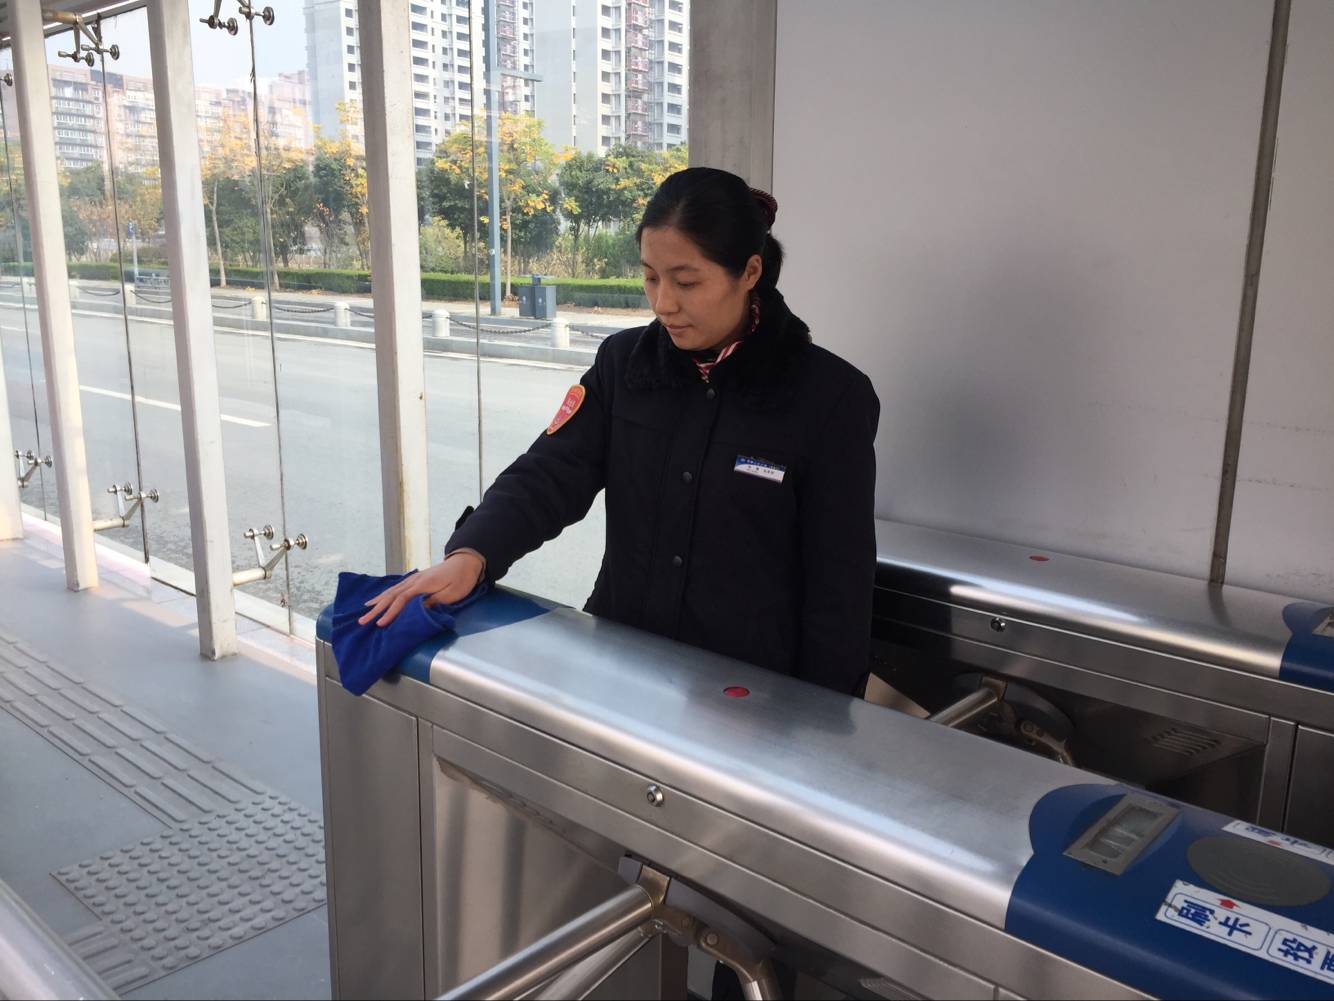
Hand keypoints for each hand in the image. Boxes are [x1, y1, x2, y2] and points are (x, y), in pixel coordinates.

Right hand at [358, 551, 484, 627]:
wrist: (465, 561)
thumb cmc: (461, 579)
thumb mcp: (452, 594)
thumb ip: (434, 602)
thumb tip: (416, 611)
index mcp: (422, 584)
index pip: (402, 600)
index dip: (391, 613)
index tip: (381, 624)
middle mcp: (414, 580)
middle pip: (391, 596)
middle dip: (377, 609)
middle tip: (363, 621)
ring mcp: (413, 578)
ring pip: (391, 591)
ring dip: (377, 601)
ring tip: (365, 610)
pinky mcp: (415, 579)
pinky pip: (395, 588)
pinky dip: (385, 594)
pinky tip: (378, 599)